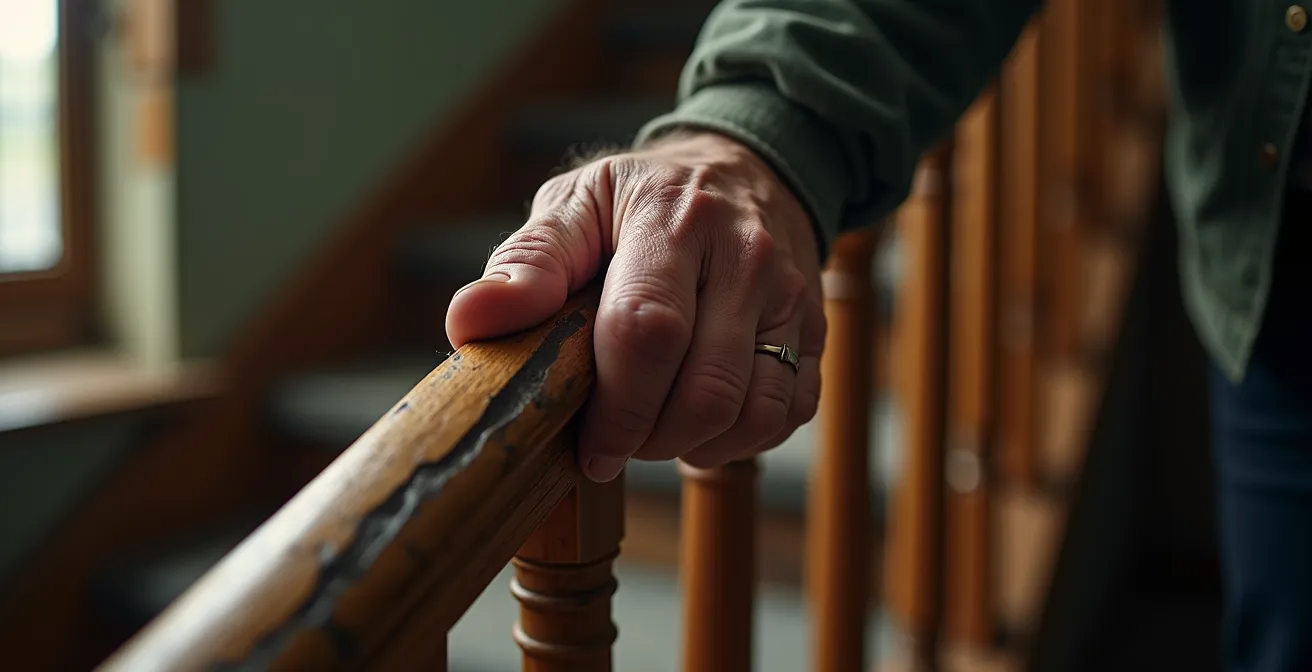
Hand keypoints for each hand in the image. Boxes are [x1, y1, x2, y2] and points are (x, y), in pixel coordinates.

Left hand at [445, 132, 825, 481]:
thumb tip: (470, 322)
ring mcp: (791, 297)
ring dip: (693, 446)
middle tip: (612, 442)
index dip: (614, 407)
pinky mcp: (814, 332)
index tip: (585, 446)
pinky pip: (785, 414)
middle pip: (704, 388)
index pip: (647, 330)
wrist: (746, 167)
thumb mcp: (577, 204)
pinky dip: (738, 440)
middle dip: (648, 438)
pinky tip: (699, 421)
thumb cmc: (643, 198)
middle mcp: (747, 257)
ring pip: (751, 413)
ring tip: (652, 430)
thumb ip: (527, 263)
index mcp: (675, 219)